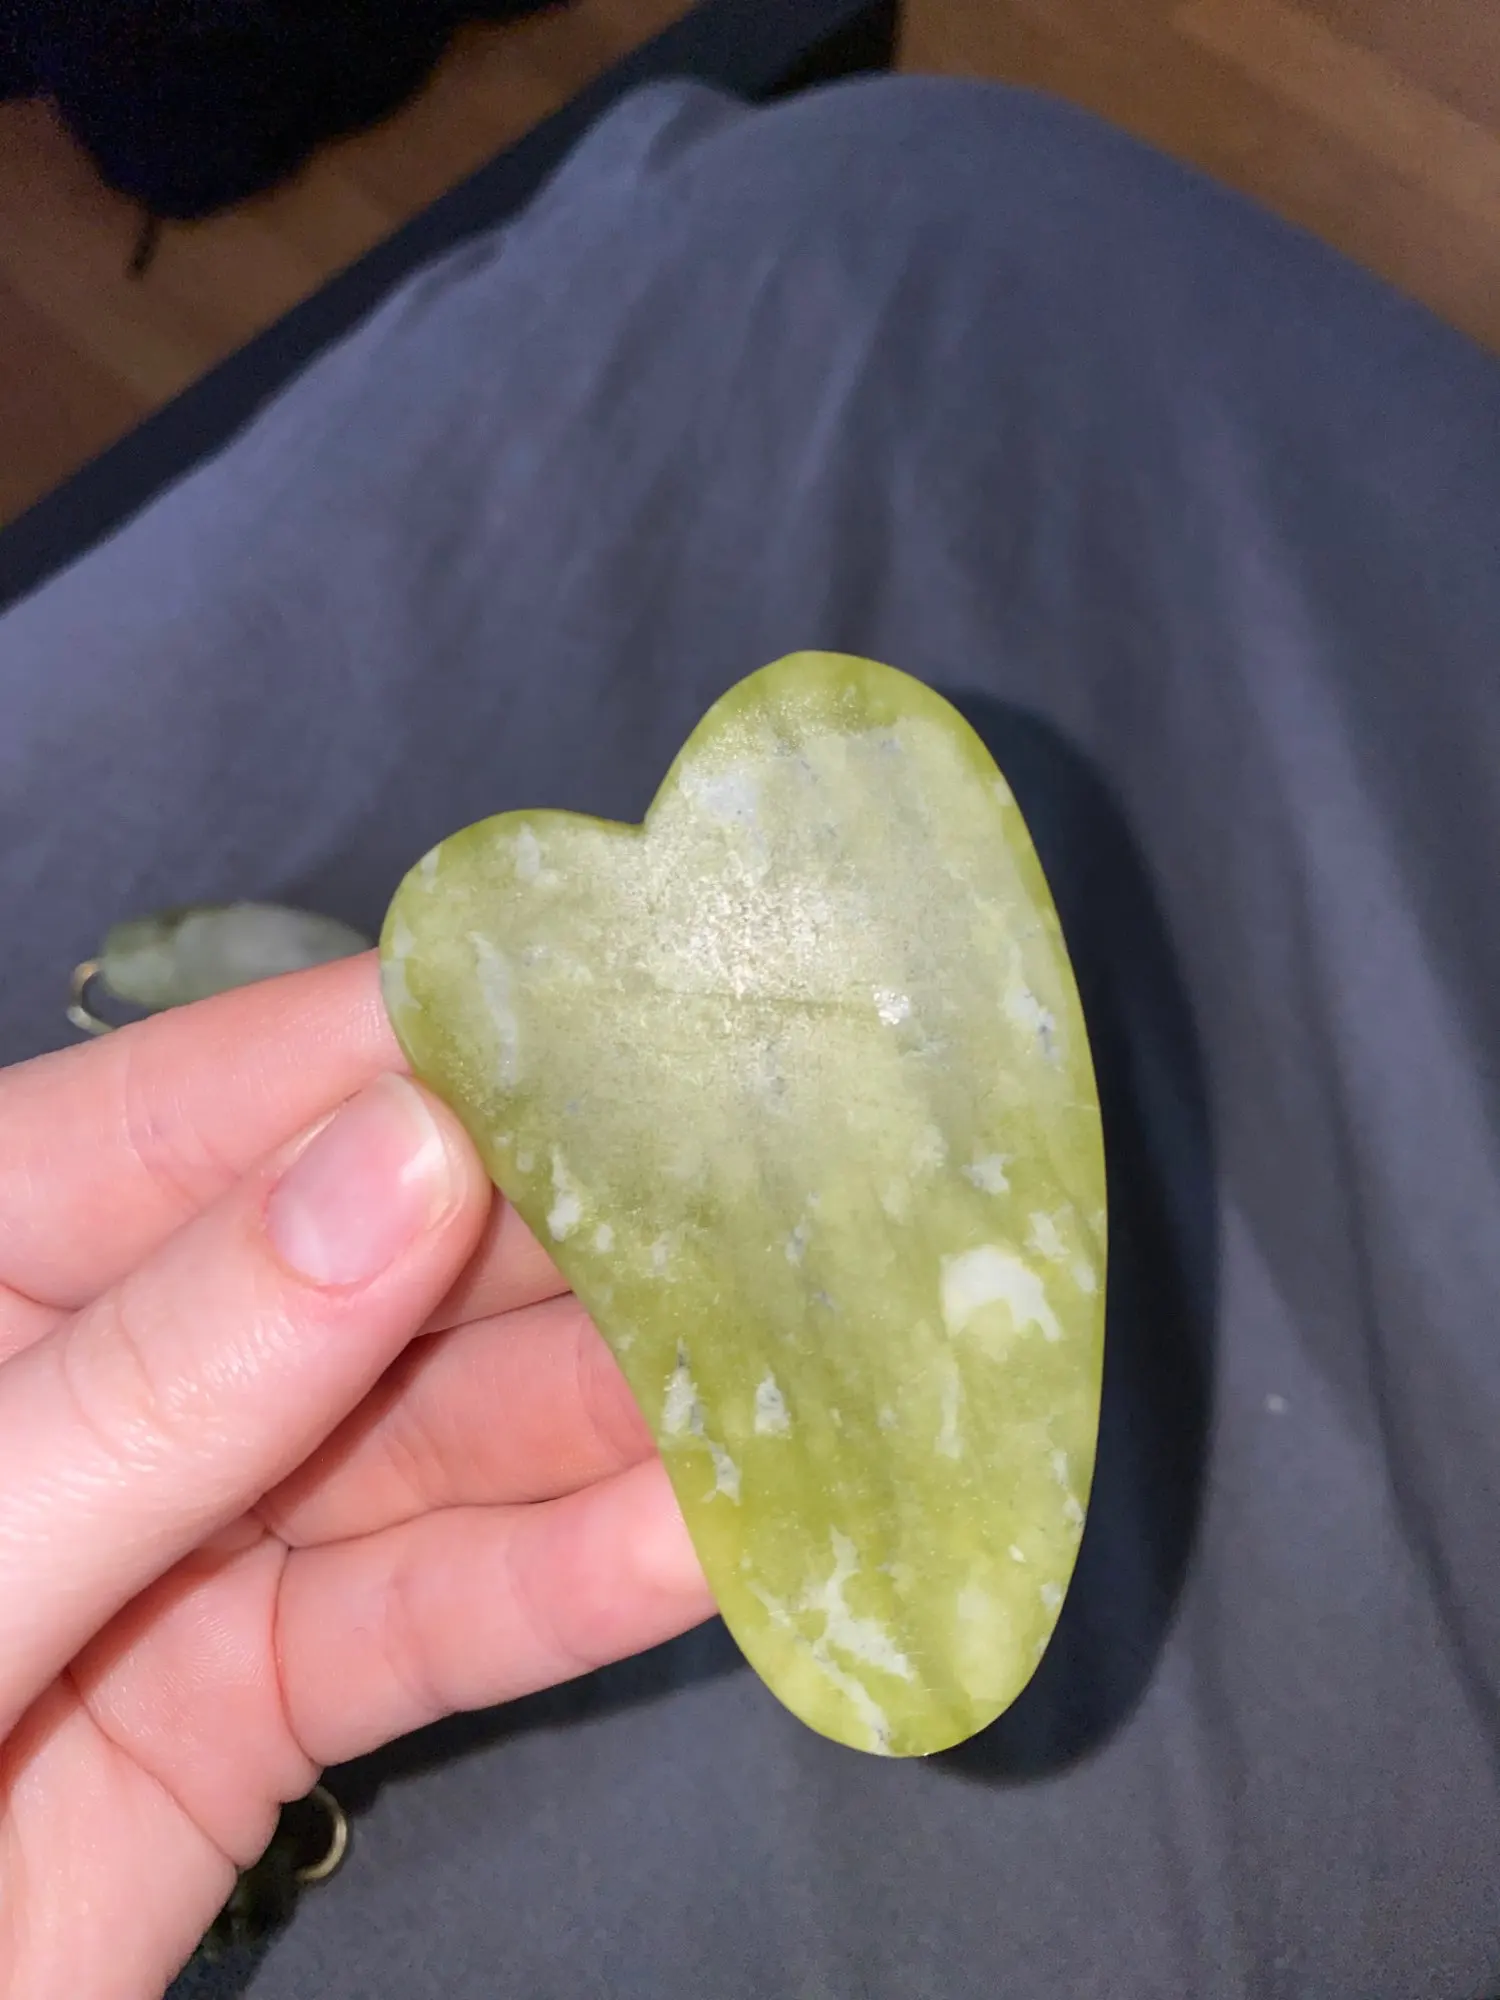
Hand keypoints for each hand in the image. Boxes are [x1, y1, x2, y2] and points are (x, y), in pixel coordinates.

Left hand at [0, 955, 711, 1998]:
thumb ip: (170, 1378)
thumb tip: (406, 1160)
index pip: (202, 1115)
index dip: (396, 1048)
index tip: (591, 998)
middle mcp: (104, 1375)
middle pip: (357, 1268)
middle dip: (551, 1233)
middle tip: (757, 1176)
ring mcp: (187, 1536)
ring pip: (424, 1445)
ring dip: (603, 1413)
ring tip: (780, 1355)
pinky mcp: (254, 1696)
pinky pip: (426, 1619)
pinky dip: (561, 1587)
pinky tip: (700, 1537)